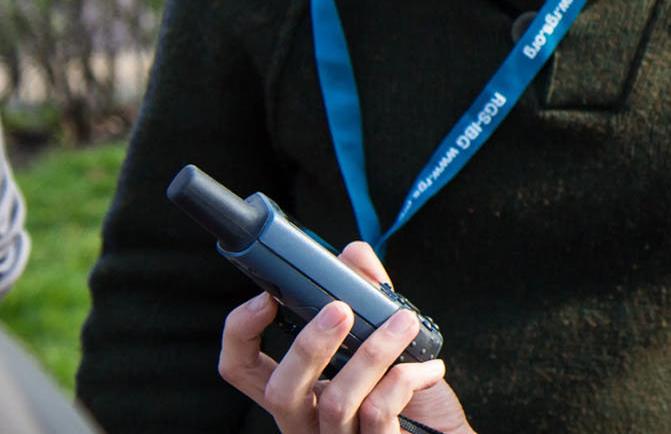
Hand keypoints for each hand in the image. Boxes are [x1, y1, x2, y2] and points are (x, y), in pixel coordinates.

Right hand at [218, 241, 476, 433]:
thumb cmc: (413, 400)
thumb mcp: (387, 345)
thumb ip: (369, 301)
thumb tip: (353, 253)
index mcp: (299, 394)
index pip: (241, 369)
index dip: (240, 333)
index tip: (267, 296)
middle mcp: (307, 422)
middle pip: (279, 391)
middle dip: (307, 345)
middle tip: (340, 309)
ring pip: (335, 400)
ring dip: (373, 352)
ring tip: (404, 323)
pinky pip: (378, 412)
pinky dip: (406, 378)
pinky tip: (430, 366)